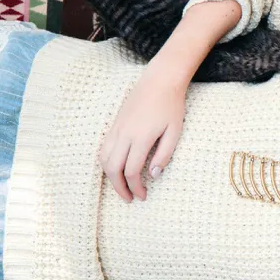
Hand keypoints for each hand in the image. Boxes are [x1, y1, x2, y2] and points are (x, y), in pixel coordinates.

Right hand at [99, 68, 186, 201]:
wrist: (160, 80)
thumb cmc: (172, 106)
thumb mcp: (175, 131)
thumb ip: (164, 155)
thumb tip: (153, 175)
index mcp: (140, 137)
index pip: (132, 171)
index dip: (136, 188)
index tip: (143, 197)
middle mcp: (124, 134)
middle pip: (113, 168)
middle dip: (119, 187)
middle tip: (129, 199)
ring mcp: (116, 128)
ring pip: (104, 159)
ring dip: (110, 177)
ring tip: (122, 187)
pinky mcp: (114, 124)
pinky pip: (103, 148)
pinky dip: (106, 163)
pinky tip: (116, 169)